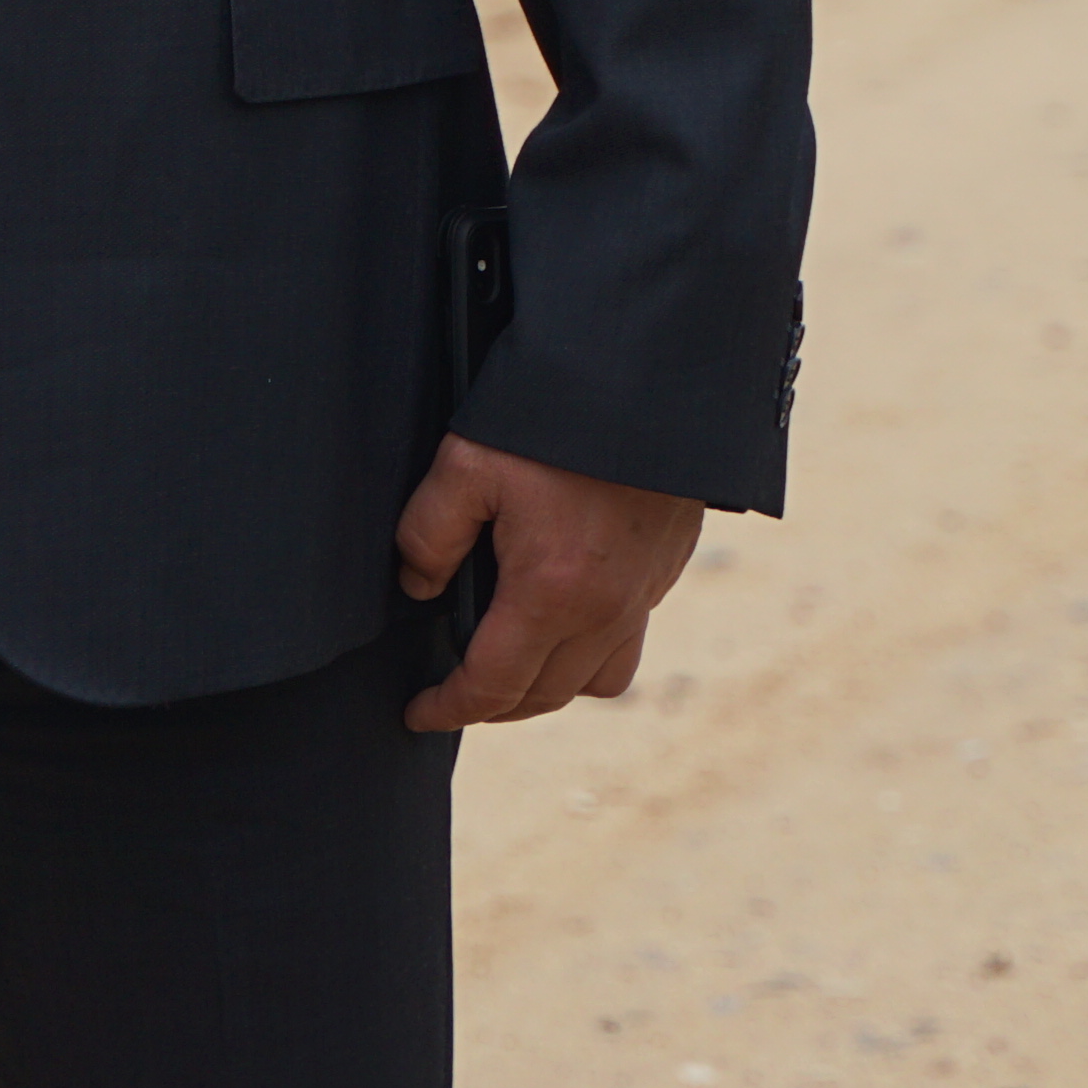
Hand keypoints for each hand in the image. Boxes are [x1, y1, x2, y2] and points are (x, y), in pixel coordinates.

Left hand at [393, 435, 704, 731]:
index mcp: (552, 592)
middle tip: (455, 695)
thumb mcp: (467, 461)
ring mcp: (646, 591)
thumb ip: (428, 533)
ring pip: (600, 678)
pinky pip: (631, 634)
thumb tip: (419, 587)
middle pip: (546, 695)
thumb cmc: (556, 414)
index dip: (448, 709)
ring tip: (516, 660)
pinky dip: (595, 644)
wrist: (650, 374)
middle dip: (494, 707)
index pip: (492, 686)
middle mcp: (607, 608)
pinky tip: (565, 608)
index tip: (418, 713)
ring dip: (553, 684)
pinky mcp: (669, 565)